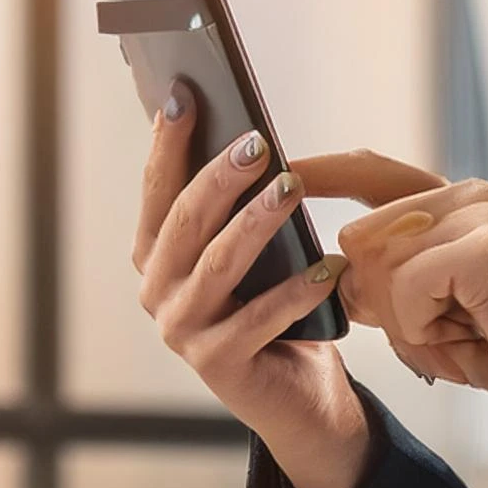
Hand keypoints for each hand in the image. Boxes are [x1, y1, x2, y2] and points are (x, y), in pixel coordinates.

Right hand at [134, 76, 369, 487]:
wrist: (303, 395)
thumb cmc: (282, 307)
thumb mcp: (262, 250)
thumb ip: (244, 204)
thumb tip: (252, 137)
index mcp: (158, 256)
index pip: (158, 189)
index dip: (169, 142)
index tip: (186, 92)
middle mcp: (157, 291)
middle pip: (185, 222)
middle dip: (219, 176)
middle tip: (257, 141)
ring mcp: (181, 331)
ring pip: (217, 265)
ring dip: (255, 222)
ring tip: (291, 188)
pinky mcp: (217, 364)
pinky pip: (259, 319)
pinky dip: (296, 291)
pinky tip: (330, 266)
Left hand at [294, 152, 487, 466]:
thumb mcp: (428, 309)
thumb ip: (385, 274)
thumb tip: (330, 263)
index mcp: (461, 201)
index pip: (371, 172)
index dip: (320, 173)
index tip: (278, 170)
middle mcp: (472, 195)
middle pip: (359, 237)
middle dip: (380, 303)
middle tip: (444, 331)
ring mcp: (484, 215)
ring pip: (377, 265)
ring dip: (407, 322)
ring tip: (465, 334)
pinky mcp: (486, 247)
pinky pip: (404, 288)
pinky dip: (424, 328)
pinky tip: (474, 333)